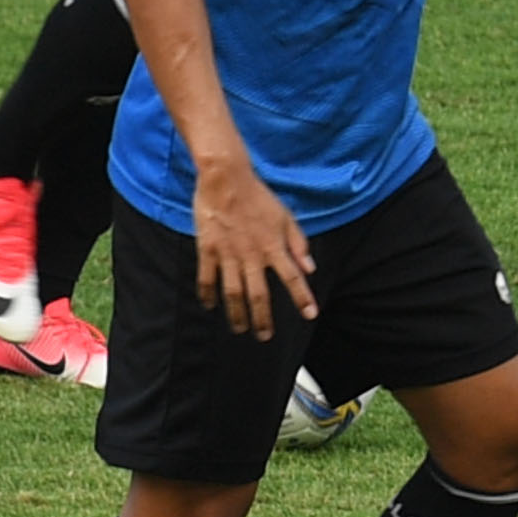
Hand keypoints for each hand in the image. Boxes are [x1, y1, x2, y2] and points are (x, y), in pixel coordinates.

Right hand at [189, 159, 320, 335]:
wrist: (226, 179)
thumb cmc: (259, 197)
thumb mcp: (286, 217)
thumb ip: (298, 244)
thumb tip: (310, 269)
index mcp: (273, 246)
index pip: (293, 278)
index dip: (302, 297)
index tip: (310, 314)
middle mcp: (252, 255)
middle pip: (259, 295)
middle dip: (263, 319)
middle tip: (265, 336)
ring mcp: (228, 254)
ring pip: (233, 293)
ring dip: (237, 314)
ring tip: (240, 329)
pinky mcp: (208, 249)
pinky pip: (207, 278)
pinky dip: (208, 294)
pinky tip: (210, 305)